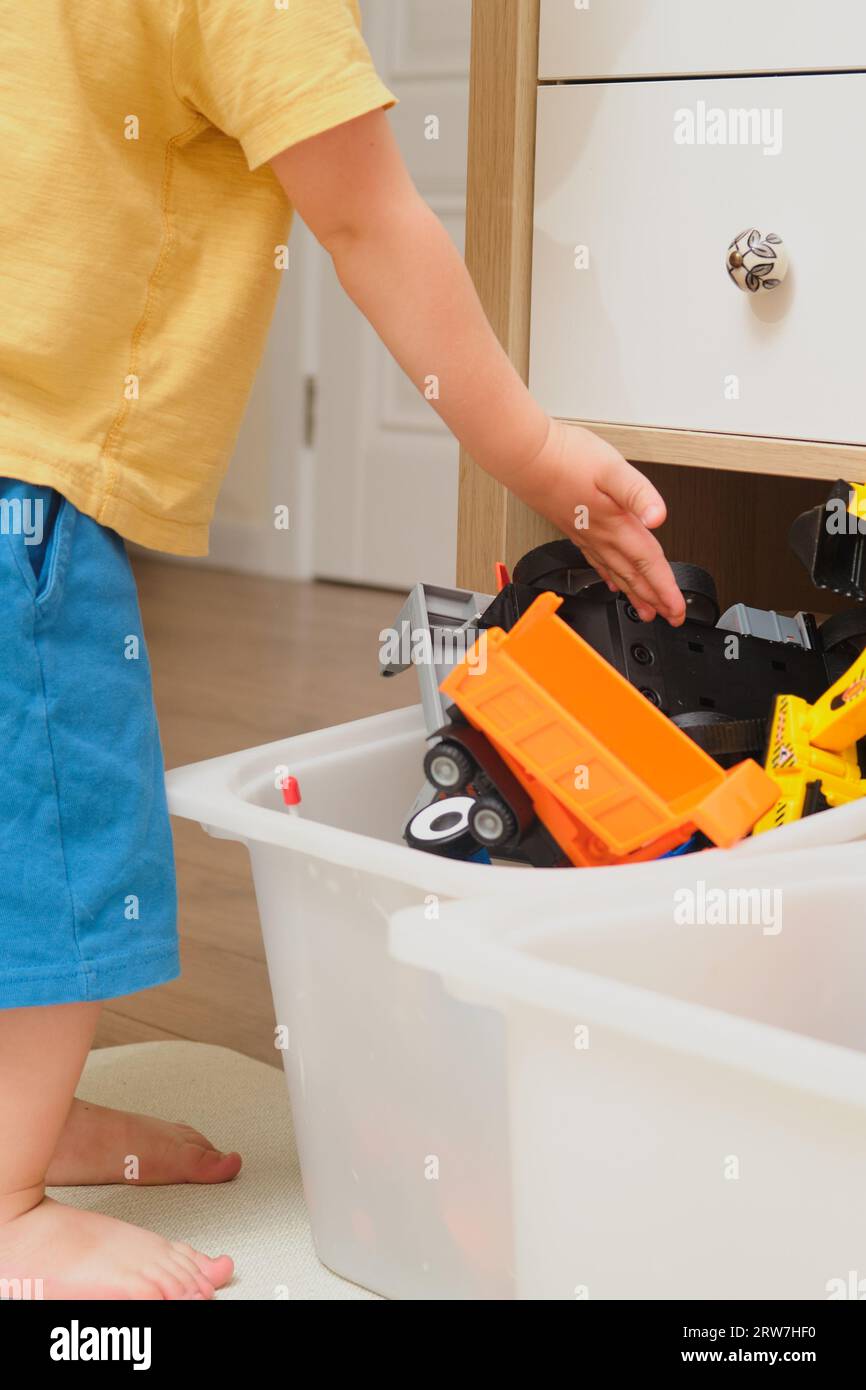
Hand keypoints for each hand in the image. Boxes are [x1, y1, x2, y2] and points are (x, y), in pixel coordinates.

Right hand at [512, 420, 686, 625]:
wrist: (528, 458)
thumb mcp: (612, 469)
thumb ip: (639, 495)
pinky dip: (609, 576)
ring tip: (645, 611)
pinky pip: (597, 562)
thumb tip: (659, 517)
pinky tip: (612, 582)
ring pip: (616, 574)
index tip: (676, 611)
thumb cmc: (566, 459)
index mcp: (616, 526)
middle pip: (633, 576)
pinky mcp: (575, 529)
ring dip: (633, 594)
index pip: (648, 564)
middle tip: (668, 619)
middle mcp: (601, 537)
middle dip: (653, 600)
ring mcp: (586, 536)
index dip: (665, 590)